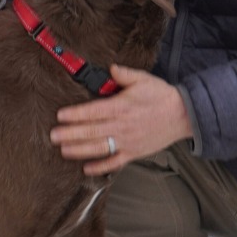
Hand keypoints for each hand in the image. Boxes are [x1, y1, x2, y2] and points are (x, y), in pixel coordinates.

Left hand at [51, 66, 193, 174]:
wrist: (183, 115)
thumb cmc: (161, 96)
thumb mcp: (143, 79)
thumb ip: (125, 74)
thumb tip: (111, 68)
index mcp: (122, 107)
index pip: (93, 112)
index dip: (75, 114)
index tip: (60, 116)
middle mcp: (122, 126)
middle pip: (91, 131)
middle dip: (70, 134)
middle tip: (53, 136)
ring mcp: (127, 141)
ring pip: (99, 148)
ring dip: (79, 150)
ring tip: (63, 150)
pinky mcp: (134, 152)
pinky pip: (114, 162)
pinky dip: (100, 167)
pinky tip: (86, 168)